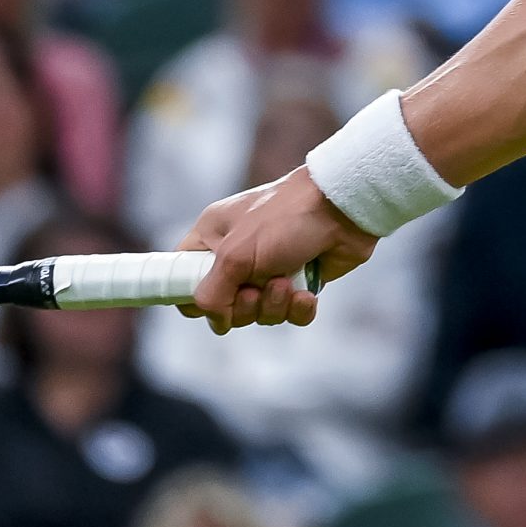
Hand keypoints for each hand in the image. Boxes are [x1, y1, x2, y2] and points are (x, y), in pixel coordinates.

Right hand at [177, 166, 376, 332]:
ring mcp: (270, 268)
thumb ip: (211, 291)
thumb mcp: (236, 254)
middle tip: (256, 288)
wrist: (343, 208)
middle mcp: (239, 254)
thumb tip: (214, 318)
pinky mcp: (300, 281)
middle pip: (223, 306)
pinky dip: (298, 309)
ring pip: (258, 314)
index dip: (189, 294)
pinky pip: (290, 315)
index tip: (208, 301)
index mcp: (214, 237)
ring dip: (274, 305)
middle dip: (244, 306)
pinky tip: (307, 293)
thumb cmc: (285, 218)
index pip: (182, 274)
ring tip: (287, 283)